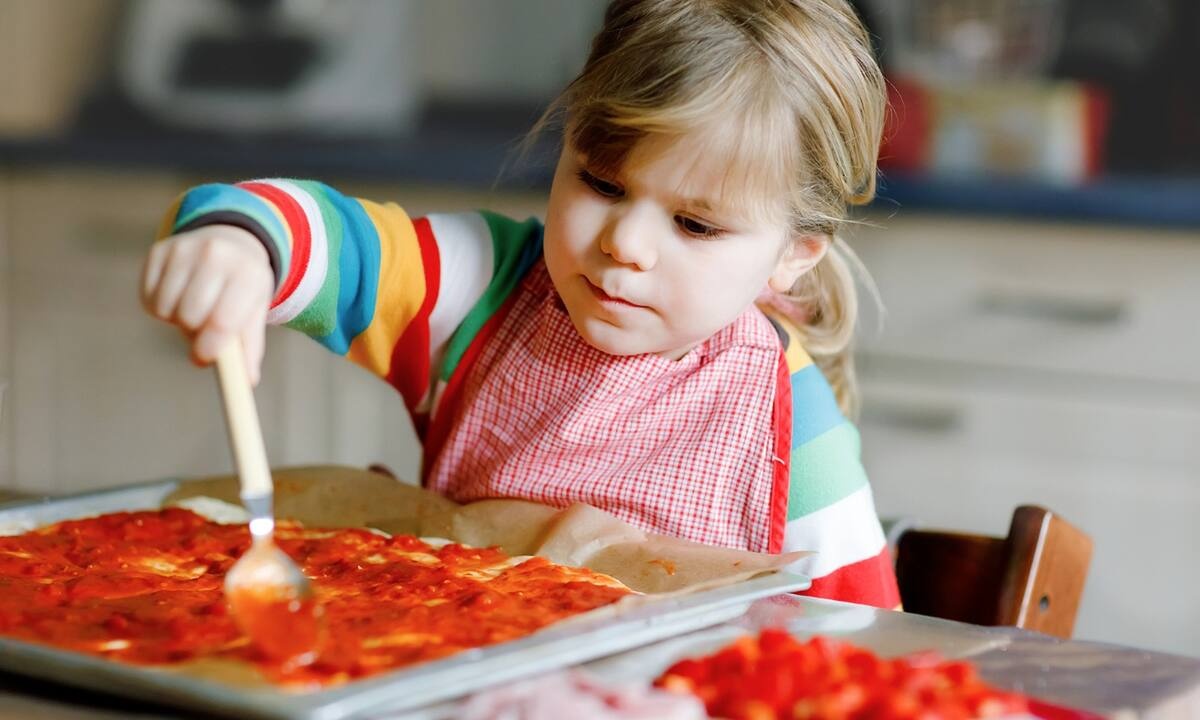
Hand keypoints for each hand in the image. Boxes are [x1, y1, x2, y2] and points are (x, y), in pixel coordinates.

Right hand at [140, 225, 274, 383]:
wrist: (228, 242)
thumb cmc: (242, 288)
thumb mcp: (254, 313)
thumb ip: (249, 349)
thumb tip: (245, 382)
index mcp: (247, 274)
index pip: (223, 319)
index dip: (211, 347)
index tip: (204, 358)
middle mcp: (216, 255)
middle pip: (190, 316)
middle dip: (194, 331)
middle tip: (203, 326)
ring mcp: (185, 248)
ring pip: (165, 309)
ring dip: (175, 319)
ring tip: (193, 307)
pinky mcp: (159, 250)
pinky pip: (148, 297)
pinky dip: (159, 306)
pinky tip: (178, 294)